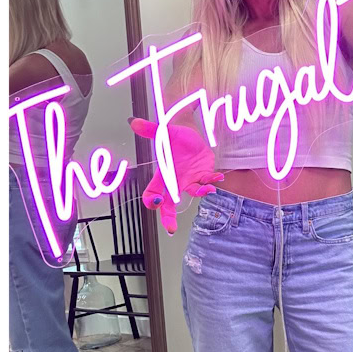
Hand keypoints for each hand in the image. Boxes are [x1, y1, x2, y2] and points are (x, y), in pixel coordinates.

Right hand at [129, 118, 223, 233]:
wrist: (190, 134)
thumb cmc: (174, 136)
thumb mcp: (163, 132)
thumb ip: (150, 130)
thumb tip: (134, 122)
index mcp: (163, 174)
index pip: (152, 192)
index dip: (152, 200)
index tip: (157, 201)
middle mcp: (175, 181)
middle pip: (169, 204)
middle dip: (169, 217)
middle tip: (171, 229)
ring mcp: (190, 179)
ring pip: (193, 193)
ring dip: (200, 192)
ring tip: (207, 189)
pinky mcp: (203, 175)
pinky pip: (207, 181)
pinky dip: (213, 181)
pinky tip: (218, 177)